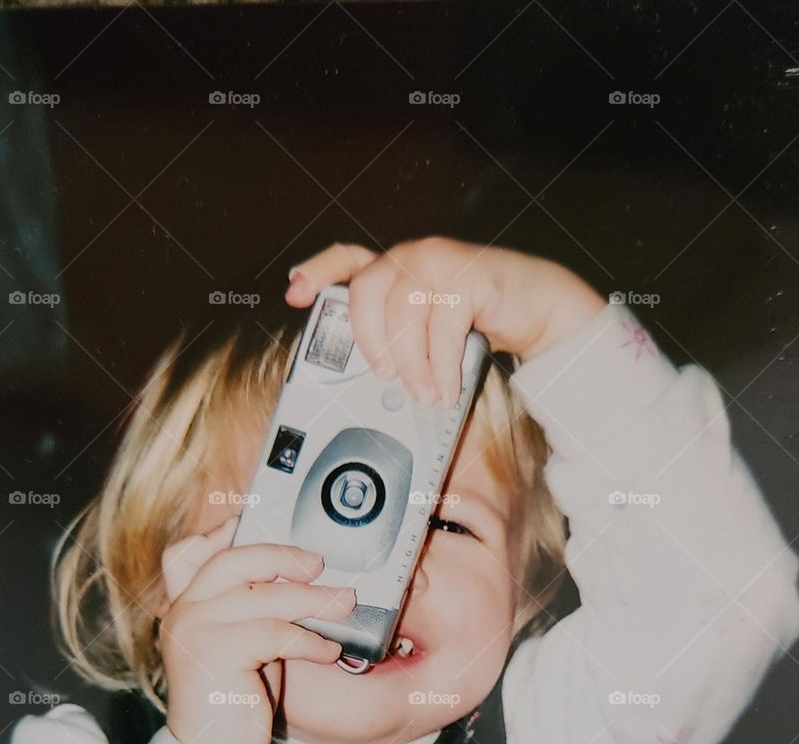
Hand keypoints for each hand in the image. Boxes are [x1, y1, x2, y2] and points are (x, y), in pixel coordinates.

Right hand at [158, 517, 355, 743]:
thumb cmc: (232, 701)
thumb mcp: (241, 645)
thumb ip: (254, 611)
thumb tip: (302, 580)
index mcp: (184, 606)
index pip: (187, 553)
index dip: (221, 532)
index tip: (260, 523)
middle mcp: (183, 612)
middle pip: (233, 560)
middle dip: (281, 556)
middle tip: (318, 564)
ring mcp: (195, 630)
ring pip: (264, 596)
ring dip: (312, 600)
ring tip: (344, 605)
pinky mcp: (215, 653)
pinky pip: (275, 633)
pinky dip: (309, 640)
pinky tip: (328, 652)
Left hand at [284, 237, 604, 406]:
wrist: (538, 307)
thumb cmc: (479, 323)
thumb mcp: (429, 335)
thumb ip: (400, 342)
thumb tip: (372, 387)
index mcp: (395, 270)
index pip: (346, 259)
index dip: (317, 273)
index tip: (295, 294)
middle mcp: (411, 259)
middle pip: (365, 291)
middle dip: (370, 342)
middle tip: (385, 377)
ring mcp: (439, 262)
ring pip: (402, 313)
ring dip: (411, 365)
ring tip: (426, 394)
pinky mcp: (469, 276)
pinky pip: (441, 327)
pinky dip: (442, 366)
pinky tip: (448, 387)